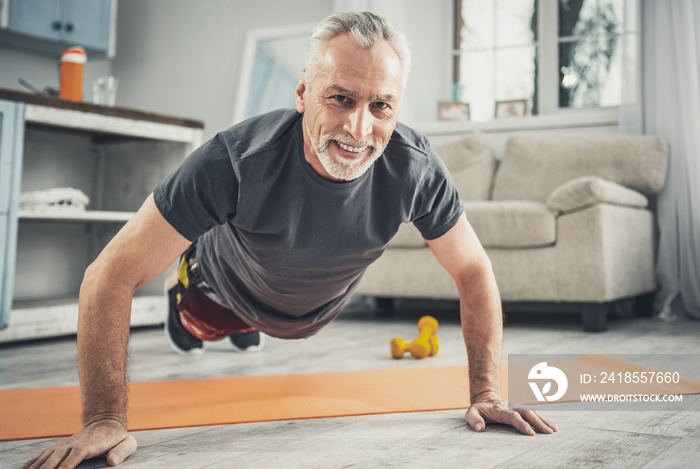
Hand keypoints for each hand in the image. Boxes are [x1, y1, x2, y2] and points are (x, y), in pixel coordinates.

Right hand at [22, 420, 136, 468]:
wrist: (106, 423)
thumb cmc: (118, 438)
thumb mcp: (128, 443)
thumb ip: (122, 452)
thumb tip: (112, 461)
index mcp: (91, 443)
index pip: (77, 453)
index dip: (68, 463)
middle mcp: (74, 442)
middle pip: (58, 455)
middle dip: (47, 467)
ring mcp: (65, 444)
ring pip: (47, 455)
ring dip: (36, 466)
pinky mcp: (59, 446)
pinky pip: (43, 455)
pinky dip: (32, 462)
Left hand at [465, 392, 556, 435]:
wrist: (485, 397)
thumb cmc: (479, 409)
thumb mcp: (471, 413)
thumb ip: (474, 420)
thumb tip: (480, 429)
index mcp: (500, 409)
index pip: (513, 416)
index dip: (522, 424)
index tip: (531, 433)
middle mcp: (511, 407)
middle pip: (527, 413)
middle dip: (538, 423)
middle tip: (548, 433)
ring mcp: (517, 406)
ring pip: (533, 412)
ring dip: (543, 420)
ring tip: (554, 430)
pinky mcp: (521, 408)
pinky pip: (534, 413)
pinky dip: (544, 419)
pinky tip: (552, 426)